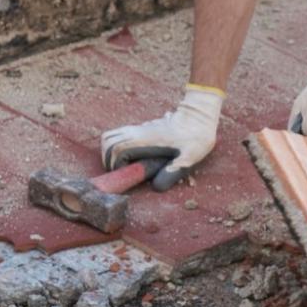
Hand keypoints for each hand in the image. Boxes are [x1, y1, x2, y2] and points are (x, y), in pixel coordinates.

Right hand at [99, 85, 223, 190]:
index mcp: (145, 140)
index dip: (115, 165)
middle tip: (122, 171)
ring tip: (122, 165)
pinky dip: (116, 145)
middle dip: (108, 159)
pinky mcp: (141, 128)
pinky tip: (130, 156)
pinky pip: (118, 134)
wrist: (199, 117)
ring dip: (110, 151)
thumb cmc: (196, 138)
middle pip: (107, 142)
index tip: (128, 174)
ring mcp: (138, 129)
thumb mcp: (189, 157)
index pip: (115, 150)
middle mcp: (137, 132)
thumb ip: (173, 171)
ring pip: (110, 136)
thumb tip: (156, 188)